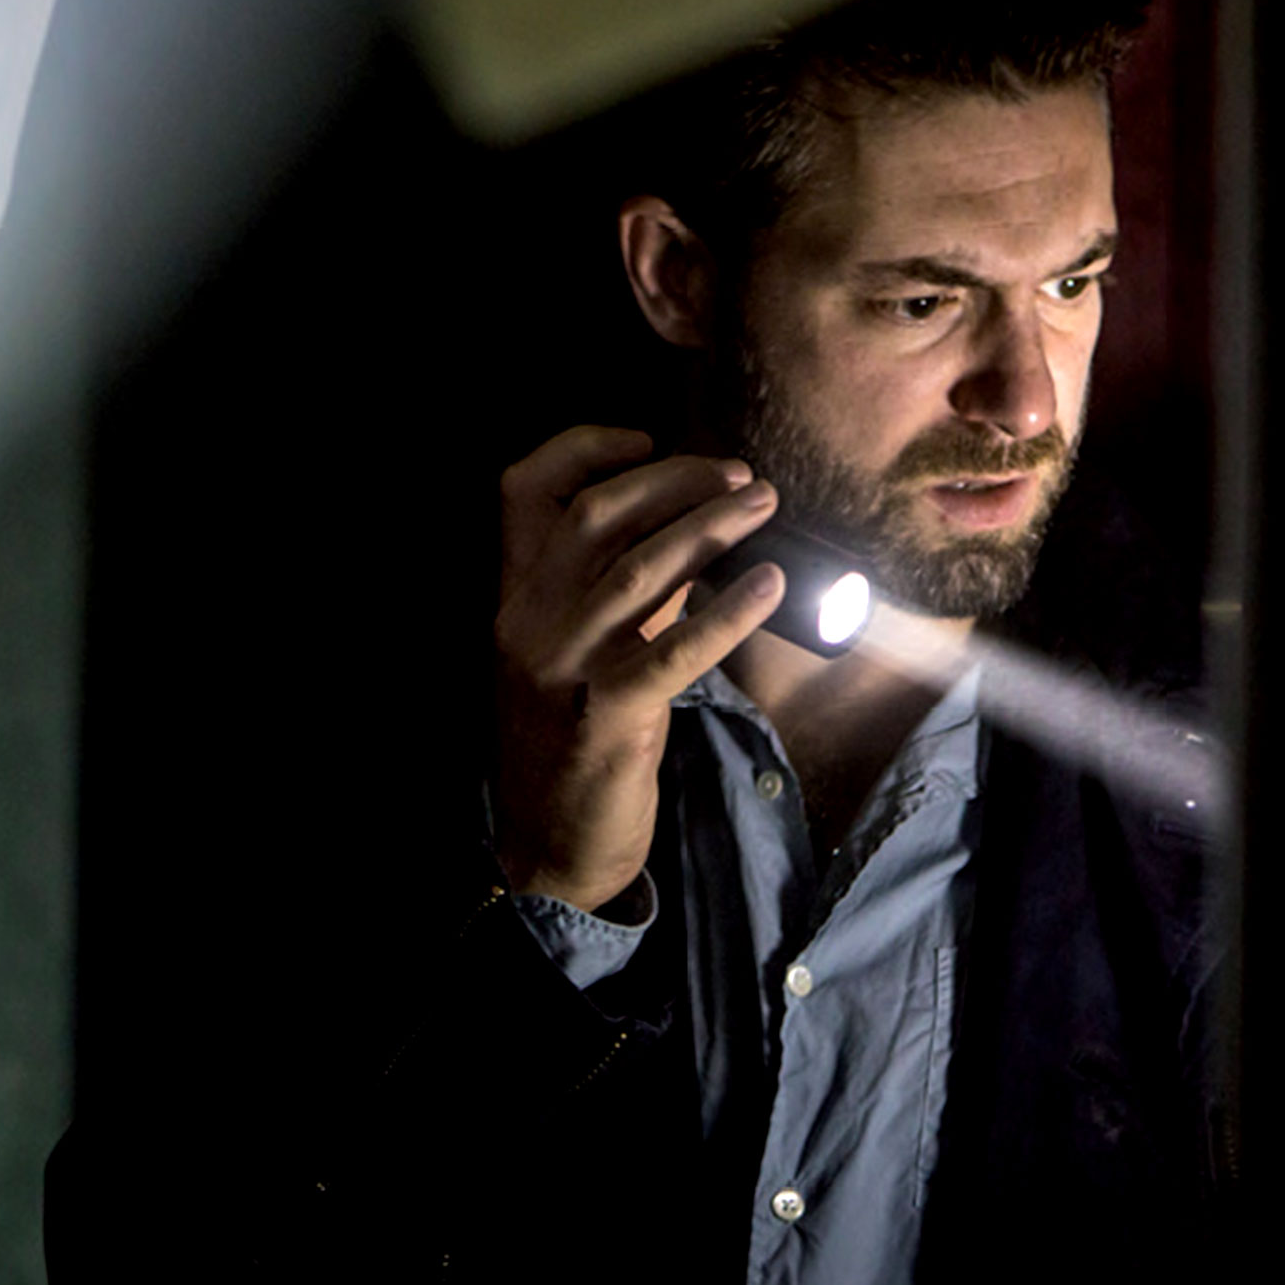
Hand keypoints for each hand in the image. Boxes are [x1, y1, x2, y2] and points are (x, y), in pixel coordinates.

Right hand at [492, 427, 783, 911]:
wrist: (549, 846)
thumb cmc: (575, 743)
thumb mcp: (581, 654)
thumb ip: (621, 595)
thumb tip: (693, 534)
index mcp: (514, 599)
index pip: (521, 490)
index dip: (582, 447)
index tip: (648, 437)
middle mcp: (528, 622)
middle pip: (595, 516)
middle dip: (675, 481)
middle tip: (741, 476)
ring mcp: (561, 669)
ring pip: (637, 571)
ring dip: (710, 528)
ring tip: (763, 506)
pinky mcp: (607, 717)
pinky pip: (674, 651)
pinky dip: (727, 611)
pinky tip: (770, 584)